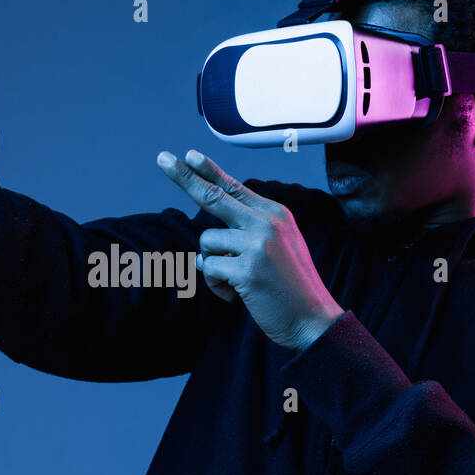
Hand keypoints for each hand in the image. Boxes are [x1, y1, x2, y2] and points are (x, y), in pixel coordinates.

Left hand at [158, 149, 344, 350]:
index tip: (187, 155)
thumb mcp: (281, 245)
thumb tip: (210, 232)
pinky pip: (209, 269)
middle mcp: (266, 223)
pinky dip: (216, 285)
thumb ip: (252, 228)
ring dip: (213, 265)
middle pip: (213, 196)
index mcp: (275, 214)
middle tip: (161, 157)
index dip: (208, 170)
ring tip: (238, 281)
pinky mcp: (246, 270)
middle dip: (184, 177)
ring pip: (206, 242)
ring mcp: (257, 244)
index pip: (234, 187)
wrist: (313, 319)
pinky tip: (238, 295)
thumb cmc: (290, 286)